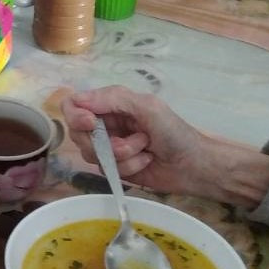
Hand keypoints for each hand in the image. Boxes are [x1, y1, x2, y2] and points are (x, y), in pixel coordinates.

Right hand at [62, 86, 268, 207]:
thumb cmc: (174, 132)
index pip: (73, 105)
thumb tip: (76, 99)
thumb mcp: (147, 107)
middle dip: (104, 142)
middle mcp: (105, 125)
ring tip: (144, 149)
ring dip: (121, 154)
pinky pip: (105, 170)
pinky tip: (145, 162)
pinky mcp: (114, 168)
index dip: (76, 116)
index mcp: (110, 105)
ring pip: (91, 154)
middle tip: (130, 142)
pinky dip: (128, 167)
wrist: (194, 165)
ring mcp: (108, 148)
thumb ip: (113, 99)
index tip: (91, 124)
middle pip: (78, 133)